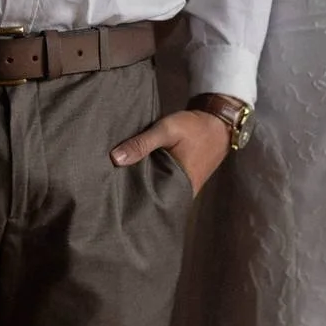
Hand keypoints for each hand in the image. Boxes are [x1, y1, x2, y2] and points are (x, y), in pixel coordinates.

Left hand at [109, 109, 230, 196]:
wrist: (218, 122)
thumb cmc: (194, 127)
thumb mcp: (167, 130)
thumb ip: (142, 143)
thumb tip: (114, 159)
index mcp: (178, 188)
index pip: (148, 203)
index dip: (129, 201)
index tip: (109, 197)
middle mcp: (180, 193)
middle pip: (150, 199)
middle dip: (131, 195)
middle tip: (107, 190)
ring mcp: (181, 188)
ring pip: (155, 191)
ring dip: (139, 186)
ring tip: (114, 183)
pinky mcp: (181, 180)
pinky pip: (161, 184)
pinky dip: (149, 179)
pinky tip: (133, 173)